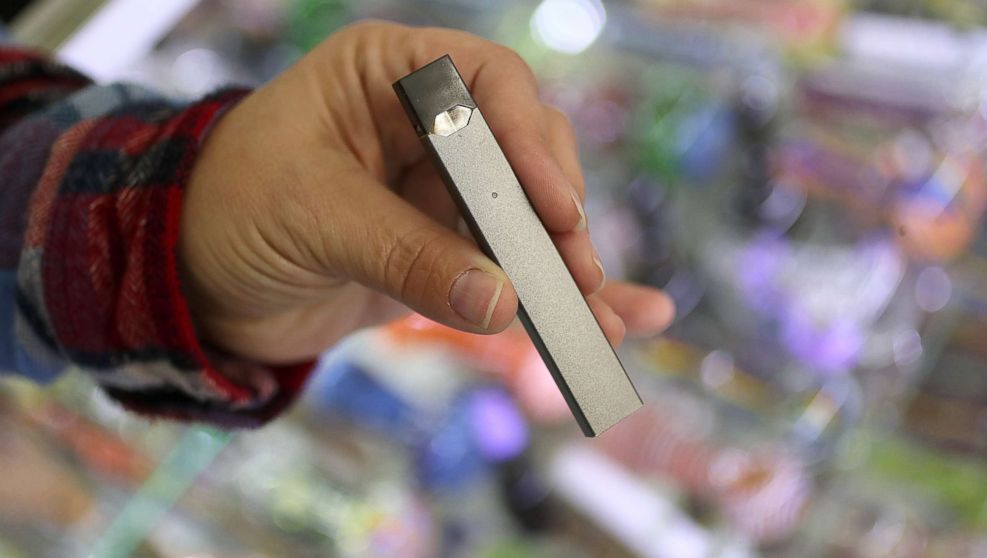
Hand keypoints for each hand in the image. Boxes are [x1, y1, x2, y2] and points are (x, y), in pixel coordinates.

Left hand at [180, 21, 673, 364]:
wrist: (192, 281)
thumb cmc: (228, 210)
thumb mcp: (313, 218)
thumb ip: (406, 254)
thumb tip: (500, 301)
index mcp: (389, 76)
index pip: (486, 86)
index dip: (528, 143)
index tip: (553, 209)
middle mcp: (428, 128)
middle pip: (524, 155)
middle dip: (554, 218)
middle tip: (573, 273)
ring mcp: (442, 193)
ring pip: (528, 220)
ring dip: (568, 271)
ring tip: (603, 323)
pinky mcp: (446, 252)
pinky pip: (512, 270)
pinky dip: (555, 299)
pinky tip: (616, 319)